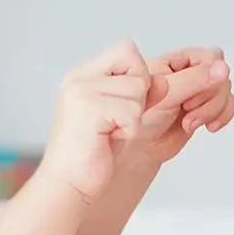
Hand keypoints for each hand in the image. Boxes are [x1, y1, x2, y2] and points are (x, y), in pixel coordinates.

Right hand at [40, 40, 150, 202]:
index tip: (125, 107)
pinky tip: (108, 140)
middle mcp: (80, 78)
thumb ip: (143, 95)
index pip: (127, 50)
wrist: (68, 185)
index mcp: (84, 75)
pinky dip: (128, 131)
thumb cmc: (93, 154)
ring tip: (109, 133)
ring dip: (134, 119)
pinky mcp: (88, 109)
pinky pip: (132, 112)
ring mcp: (82, 91)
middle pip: (138, 69)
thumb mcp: (122, 117)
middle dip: (139, 100)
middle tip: (116, 124)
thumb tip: (165, 82)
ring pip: (138, 91)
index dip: (139, 76)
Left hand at [125, 47, 233, 163]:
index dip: (208, 78)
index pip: (210, 57)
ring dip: (213, 110)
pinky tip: (208, 126)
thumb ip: (195, 79)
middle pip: (221, 75)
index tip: (190, 97)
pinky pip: (228, 106)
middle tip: (187, 110)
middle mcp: (189, 74)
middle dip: (209, 98)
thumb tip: (223, 68)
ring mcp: (198, 92)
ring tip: (190, 123)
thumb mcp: (166, 94)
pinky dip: (222, 117)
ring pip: (225, 91)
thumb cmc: (142, 119)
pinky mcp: (205, 109)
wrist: (140, 149)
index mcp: (175, 61)